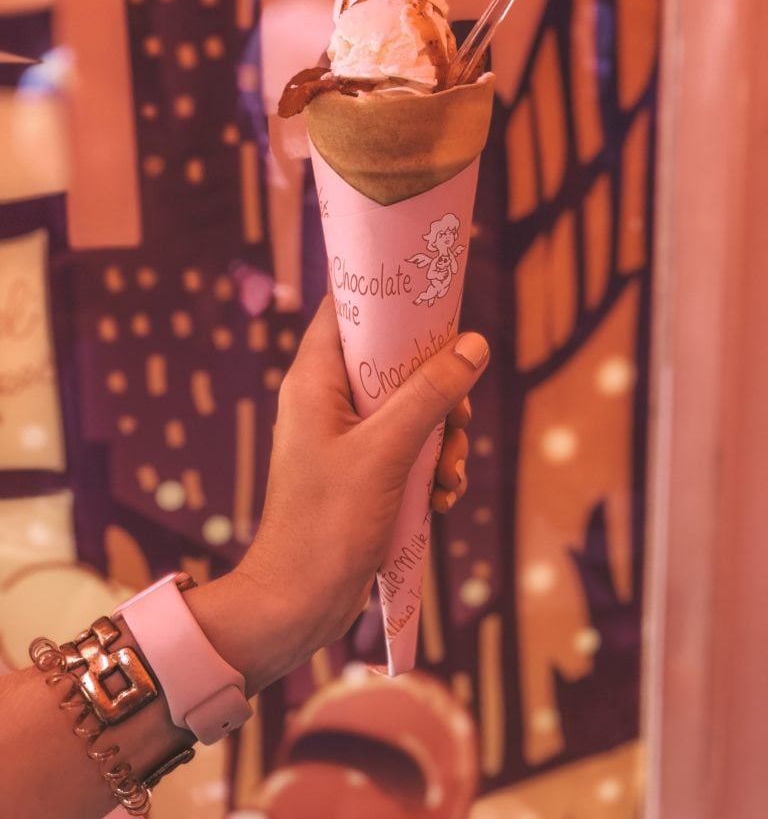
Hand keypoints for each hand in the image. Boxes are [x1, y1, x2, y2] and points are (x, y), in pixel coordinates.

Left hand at [218, 295, 488, 690]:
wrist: (298, 603)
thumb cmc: (328, 523)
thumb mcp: (386, 452)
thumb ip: (429, 395)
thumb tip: (474, 345)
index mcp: (316, 379)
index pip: (348, 309)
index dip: (392, 301)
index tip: (438, 306)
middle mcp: (327, 400)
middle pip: (394, 361)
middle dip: (437, 392)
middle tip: (457, 423)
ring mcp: (344, 437)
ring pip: (409, 409)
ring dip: (441, 439)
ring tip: (447, 476)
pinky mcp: (360, 471)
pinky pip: (407, 449)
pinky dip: (430, 468)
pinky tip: (440, 498)